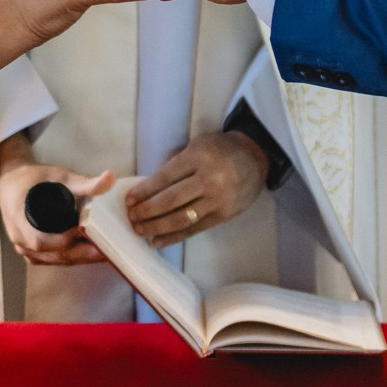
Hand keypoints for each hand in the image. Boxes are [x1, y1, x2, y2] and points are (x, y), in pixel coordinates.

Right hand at [0, 140, 112, 265]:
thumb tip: (109, 178)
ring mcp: (26, 249)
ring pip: (56, 259)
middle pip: (55, 254)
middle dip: (83, 253)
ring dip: (80, 257)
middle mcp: (21, 240)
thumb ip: (84, 182)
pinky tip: (88, 253)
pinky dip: (72, 257)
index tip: (89, 234)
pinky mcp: (32, 252)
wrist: (13, 182)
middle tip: (108, 250)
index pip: (43, 241)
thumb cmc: (33, 179)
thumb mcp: (58, 176)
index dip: (66, 240)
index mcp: (21, 222)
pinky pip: (53, 259)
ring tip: (104, 252)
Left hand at [124, 132, 269, 246]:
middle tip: (131, 216)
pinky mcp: (223, 216)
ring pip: (181, 218)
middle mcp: (208, 180)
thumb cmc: (220, 149)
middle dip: (147, 211)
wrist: (256, 158)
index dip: (145, 190)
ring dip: (156, 227)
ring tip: (139, 230)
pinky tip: (157, 241)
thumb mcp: (198, 145)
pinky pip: (194, 230)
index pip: (166, 177)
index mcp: (199, 158)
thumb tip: (149, 188)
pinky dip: (173, 237)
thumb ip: (178, 164)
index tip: (129, 199)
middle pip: (171, 200)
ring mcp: (217, 201)